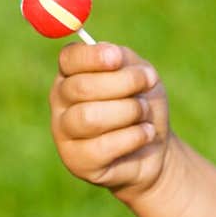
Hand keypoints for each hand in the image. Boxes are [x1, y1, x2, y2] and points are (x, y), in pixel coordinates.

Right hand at [49, 42, 172, 204]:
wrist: (155, 147)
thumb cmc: (143, 105)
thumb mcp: (141, 75)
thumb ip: (125, 61)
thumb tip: (113, 56)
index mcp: (71, 73)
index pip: (69, 58)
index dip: (93, 57)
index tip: (117, 58)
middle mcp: (60, 100)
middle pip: (82, 88)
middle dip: (124, 86)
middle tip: (145, 89)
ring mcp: (63, 131)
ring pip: (89, 118)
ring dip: (128, 112)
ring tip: (144, 114)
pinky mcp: (76, 160)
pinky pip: (102, 147)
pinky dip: (133, 137)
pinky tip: (146, 134)